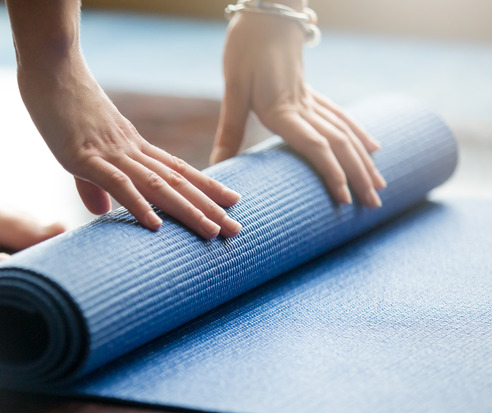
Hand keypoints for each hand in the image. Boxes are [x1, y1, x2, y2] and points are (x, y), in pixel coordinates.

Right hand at [18, 56, 241, 238]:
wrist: (50, 65)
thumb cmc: (62, 102)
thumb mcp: (78, 150)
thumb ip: (92, 184)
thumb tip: (102, 212)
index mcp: (131, 145)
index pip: (177, 169)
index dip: (205, 186)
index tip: (231, 202)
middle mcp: (130, 148)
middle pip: (177, 181)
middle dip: (208, 207)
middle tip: (236, 230)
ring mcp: (110, 151)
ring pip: (158, 184)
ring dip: (187, 209)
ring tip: (213, 231)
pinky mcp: (84, 155)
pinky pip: (117, 183)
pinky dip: (138, 204)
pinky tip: (155, 225)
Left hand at [213, 10, 386, 207]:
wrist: (267, 13)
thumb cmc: (246, 48)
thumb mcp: (234, 88)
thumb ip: (230, 128)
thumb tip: (217, 165)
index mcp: (283, 109)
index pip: (315, 146)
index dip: (332, 173)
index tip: (345, 200)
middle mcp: (304, 107)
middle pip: (339, 145)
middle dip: (358, 176)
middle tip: (374, 206)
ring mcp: (312, 99)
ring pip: (346, 133)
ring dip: (365, 161)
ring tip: (380, 187)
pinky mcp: (312, 92)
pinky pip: (342, 117)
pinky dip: (360, 134)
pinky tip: (373, 147)